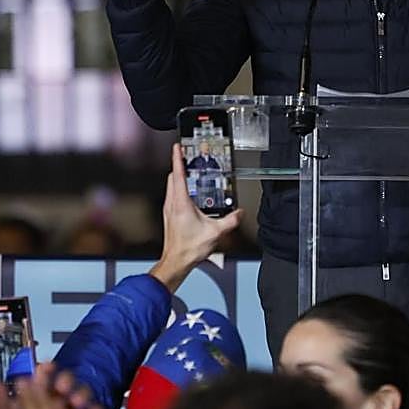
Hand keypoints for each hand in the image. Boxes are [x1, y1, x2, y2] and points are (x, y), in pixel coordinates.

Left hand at [150, 143, 243, 291]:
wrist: (176, 261)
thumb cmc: (189, 248)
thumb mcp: (216, 232)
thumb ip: (230, 220)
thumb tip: (240, 213)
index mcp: (181, 203)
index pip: (178, 174)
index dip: (177, 158)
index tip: (177, 147)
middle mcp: (172, 203)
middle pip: (172, 177)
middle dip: (178, 165)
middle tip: (186, 157)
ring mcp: (168, 209)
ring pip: (170, 186)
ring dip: (177, 177)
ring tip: (187, 171)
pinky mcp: (169, 215)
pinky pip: (171, 195)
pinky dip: (178, 188)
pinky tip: (187, 193)